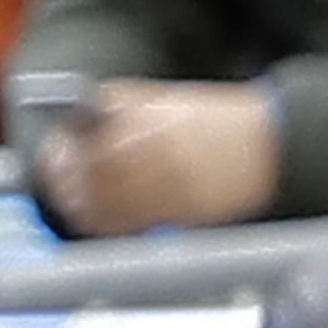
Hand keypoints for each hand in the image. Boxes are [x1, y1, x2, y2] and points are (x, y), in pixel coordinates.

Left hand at [30, 78, 277, 235]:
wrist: (271, 147)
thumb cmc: (216, 120)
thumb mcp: (167, 98)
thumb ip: (122, 105)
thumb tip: (76, 116)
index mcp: (151, 124)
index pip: (88, 145)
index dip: (63, 152)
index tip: (55, 152)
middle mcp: (159, 159)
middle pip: (92, 180)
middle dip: (67, 182)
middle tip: (59, 182)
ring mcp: (173, 192)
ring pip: (109, 209)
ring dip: (83, 208)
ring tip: (75, 202)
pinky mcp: (185, 217)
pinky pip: (135, 229)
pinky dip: (110, 225)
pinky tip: (103, 217)